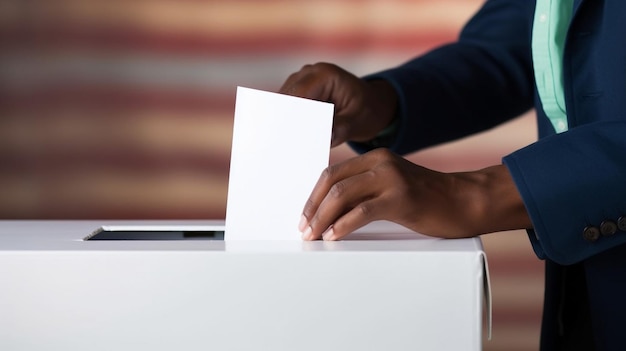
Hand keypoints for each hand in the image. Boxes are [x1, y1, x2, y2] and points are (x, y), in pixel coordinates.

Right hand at [279, 62, 396, 146]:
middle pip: (285, 98)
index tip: (285, 137)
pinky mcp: (299, 92)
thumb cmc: (369, 110)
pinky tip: (290, 140)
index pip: (297, 94)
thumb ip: (340, 129)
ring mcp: (302, 81)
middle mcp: (310, 73)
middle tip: (282, 145)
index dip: (288, 115)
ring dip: (283, 122)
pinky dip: (288, 121)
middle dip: (283, 120)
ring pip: (282, 103)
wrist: (374, 104)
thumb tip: (321, 137)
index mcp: (325, 75)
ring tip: (283, 145)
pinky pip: (287, 107)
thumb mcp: (358, 122)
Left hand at [298, 148, 531, 239]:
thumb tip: (331, 213)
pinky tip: (334, 237)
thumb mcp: (393, 187)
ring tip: (314, 236)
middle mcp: (380, 163)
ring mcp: (391, 178)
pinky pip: (361, 211)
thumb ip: (366, 191)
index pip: (332, 173)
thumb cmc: (428, 200)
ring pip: (342, 194)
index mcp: (375, 159)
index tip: (304, 216)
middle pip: (332, 182)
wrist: (465, 201)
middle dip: (312, 207)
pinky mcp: (400, 197)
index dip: (313, 196)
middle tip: (304, 229)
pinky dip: (342, 225)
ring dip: (322, 218)